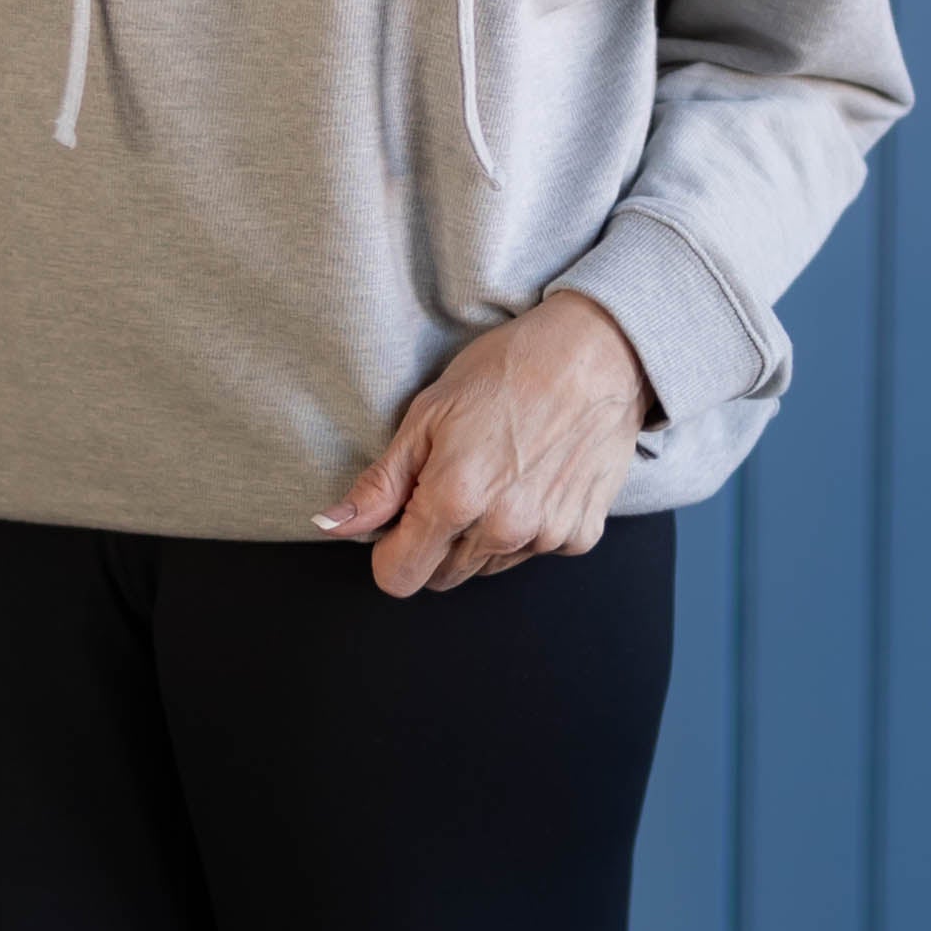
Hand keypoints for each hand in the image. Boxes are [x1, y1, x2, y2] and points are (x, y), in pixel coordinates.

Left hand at [317, 296, 654, 598]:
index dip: (390, 549)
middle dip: (434, 544)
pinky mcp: (581, 534)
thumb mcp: (428, 414)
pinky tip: (534, 477)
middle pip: (443, 577)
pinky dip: (528, 527)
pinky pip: (535, 552)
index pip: (399, 578)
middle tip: (451, 484)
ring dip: (481, 536)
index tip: (401, 518)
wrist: (599, 353)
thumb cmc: (510, 370)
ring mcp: (547, 536)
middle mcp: (503, 529)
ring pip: (488, 567)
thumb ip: (380, 483)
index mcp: (455, 500)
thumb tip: (332, 525)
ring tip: (499, 473)